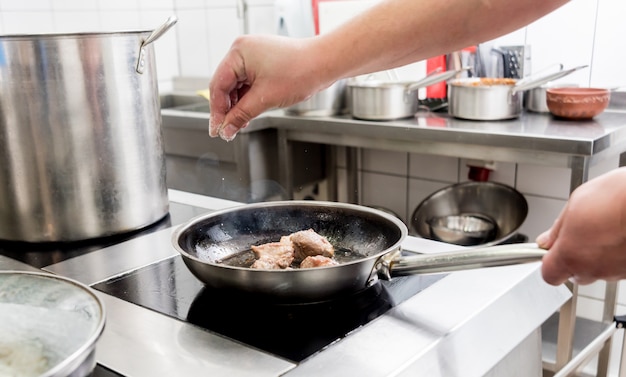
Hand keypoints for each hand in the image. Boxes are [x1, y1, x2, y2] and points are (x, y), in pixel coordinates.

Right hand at [208, 35, 326, 140]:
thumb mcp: (265, 99)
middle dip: (226, 109)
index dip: (217, 111)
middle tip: (226, 130)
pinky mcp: (263, 62)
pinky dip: (247, 98)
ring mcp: (253, 55)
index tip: (217, 130)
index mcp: (239, 52)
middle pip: (225, 85)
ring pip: (237, 85)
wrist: (324, 64)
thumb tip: (226, 129)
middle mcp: (243, 50)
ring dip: (237, 106)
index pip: (218, 86)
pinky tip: (248, 112)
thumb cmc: (300, 72)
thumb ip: (241, 115)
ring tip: (239, 124)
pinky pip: (248, 82)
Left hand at [537, 167, 625, 284]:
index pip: (549, 274)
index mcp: (571, 255)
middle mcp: (594, 270)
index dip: (550, 263)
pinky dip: (619, 254)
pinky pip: (621, 266)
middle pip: (576, 274)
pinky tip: (622, 234)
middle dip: (576, 257)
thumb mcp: (576, 203)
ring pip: (601, 270)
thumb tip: (547, 239)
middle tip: (582, 234)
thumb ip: (558, 229)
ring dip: (600, 255)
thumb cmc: (619, 197)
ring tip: (608, 229)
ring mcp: (618, 272)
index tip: (551, 251)